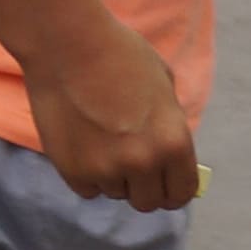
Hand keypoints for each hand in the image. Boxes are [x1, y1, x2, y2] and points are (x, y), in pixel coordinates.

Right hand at [34, 18, 198, 212]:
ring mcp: (105, 170)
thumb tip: (170, 154)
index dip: (175, 190)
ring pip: (115, 193)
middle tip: (134, 167)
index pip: (182, 193)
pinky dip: (87, 175)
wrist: (69, 46)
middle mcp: (143, 163)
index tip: (166, 185)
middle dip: (144, 187)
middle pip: (148, 203)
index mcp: (174, 142)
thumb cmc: (121, 57)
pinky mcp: (72, 171)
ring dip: (114, 177)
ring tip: (103, 141)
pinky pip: (87, 189)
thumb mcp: (165, 88)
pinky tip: (84, 143)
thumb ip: (169, 126)